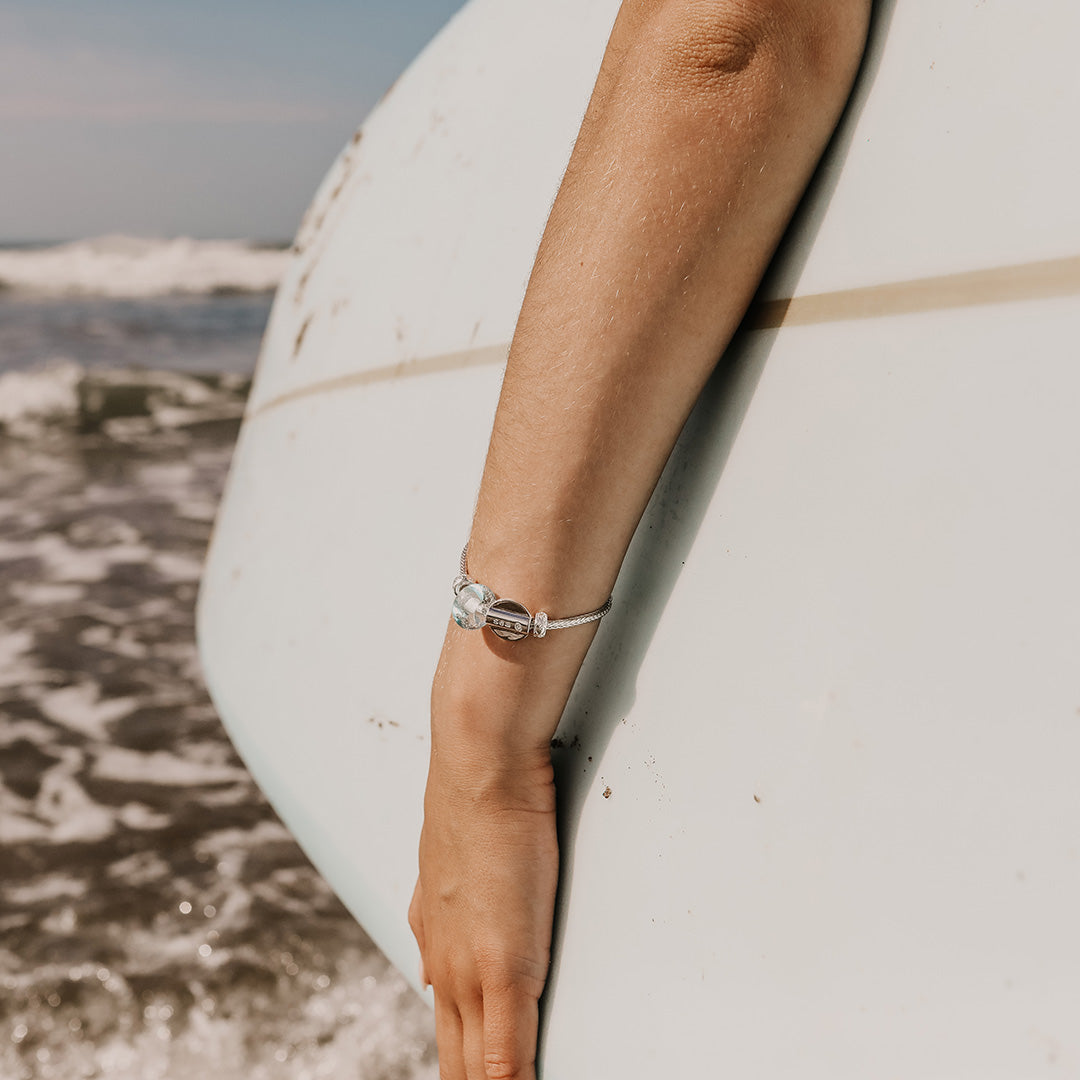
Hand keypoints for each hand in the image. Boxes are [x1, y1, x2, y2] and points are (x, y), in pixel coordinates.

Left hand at [409, 734, 558, 1079]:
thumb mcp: (448, 872)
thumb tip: (432, 974)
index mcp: (441, 948)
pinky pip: (506, 1053)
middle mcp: (449, 966)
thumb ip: (442, 926)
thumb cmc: (477, 805)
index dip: (459, 1073)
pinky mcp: (504, 965)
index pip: (449, 1035)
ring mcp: (472, 970)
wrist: (481, 767)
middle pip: (455, 1062)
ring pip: (473, 1068)